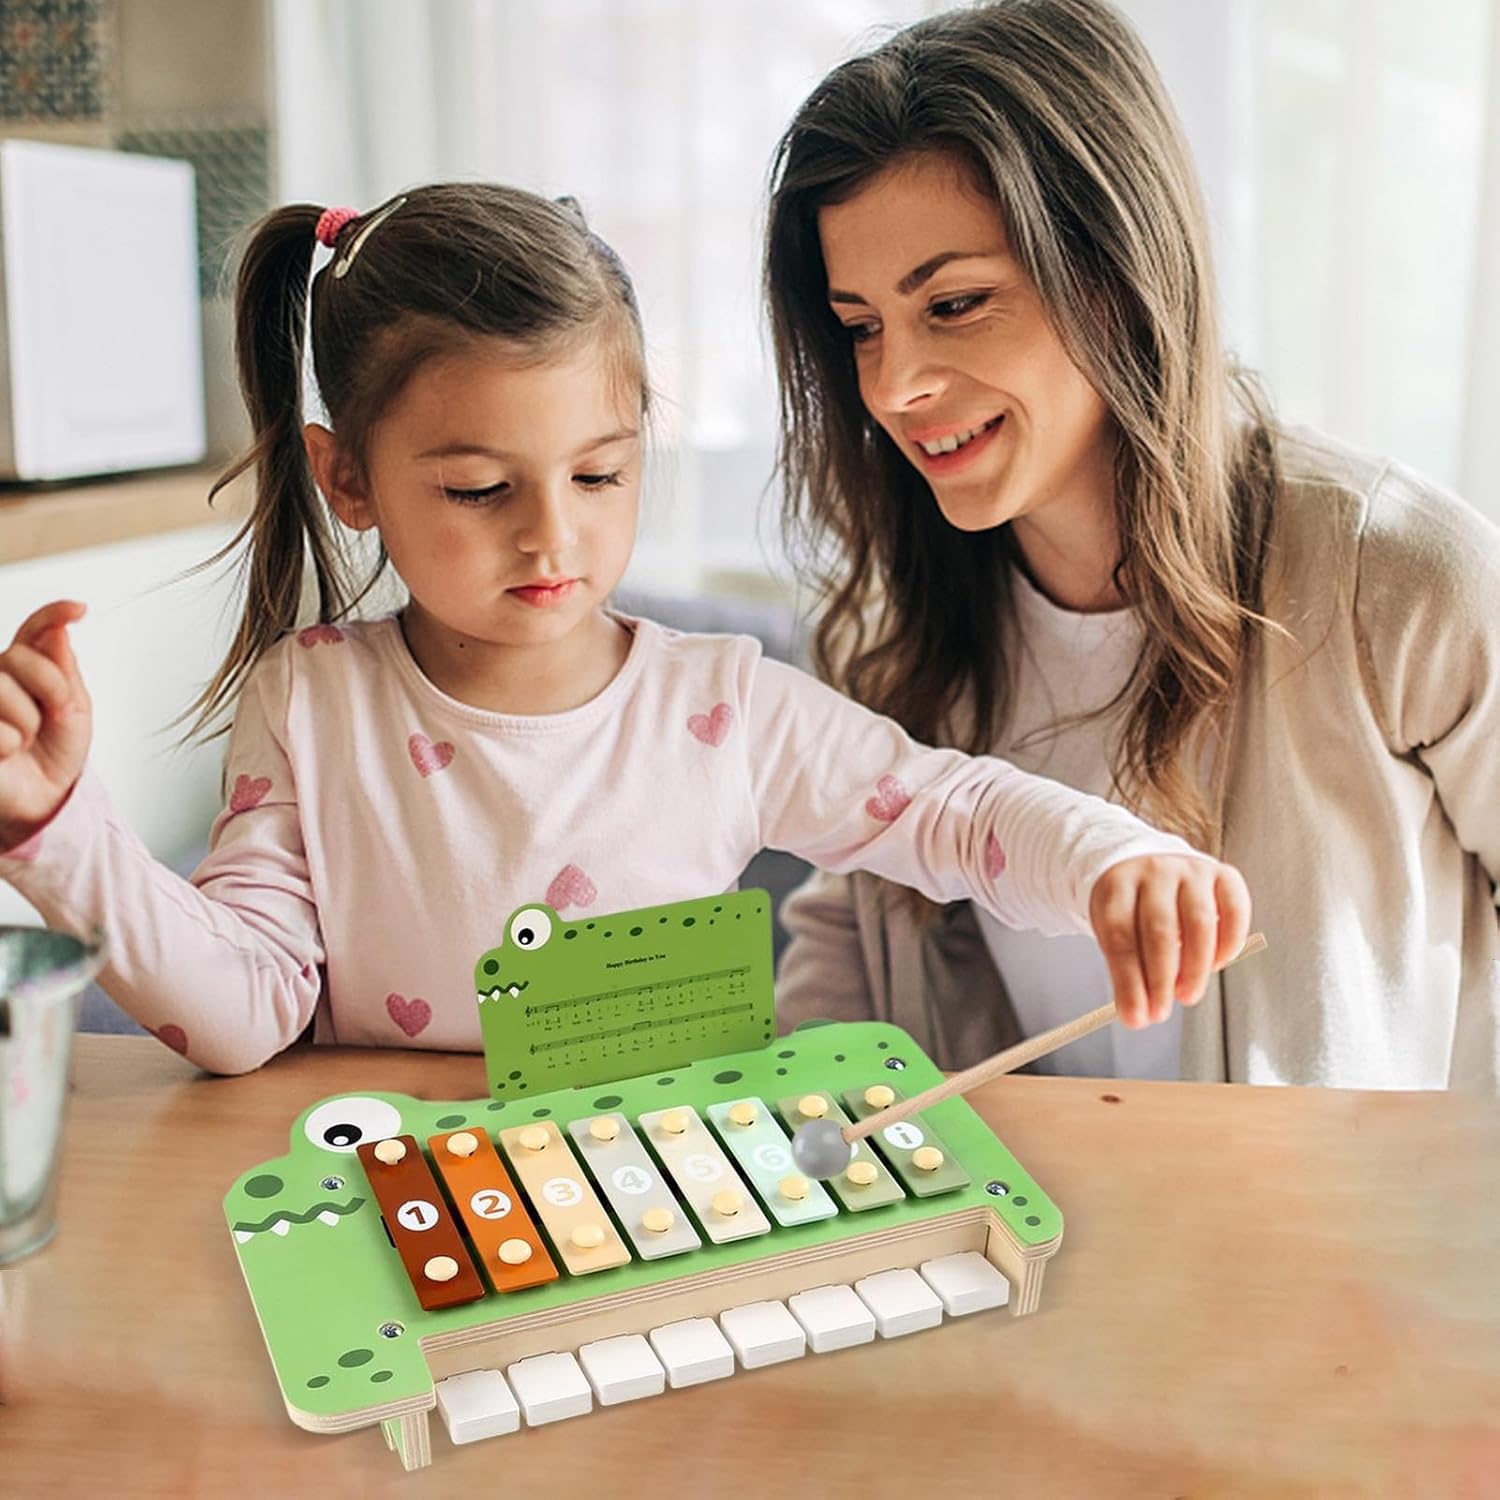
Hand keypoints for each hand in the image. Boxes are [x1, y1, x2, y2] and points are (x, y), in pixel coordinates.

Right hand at [0, 600, 92, 850]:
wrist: (42, 797)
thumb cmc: (55, 753)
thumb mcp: (74, 710)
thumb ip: (64, 670)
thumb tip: (59, 631)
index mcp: (24, 668)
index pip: (34, 630)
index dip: (53, 614)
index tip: (79, 610)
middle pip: (18, 657)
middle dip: (49, 688)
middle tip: (54, 716)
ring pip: (1, 688)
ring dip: (28, 721)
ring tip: (25, 740)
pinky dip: (9, 744)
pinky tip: (5, 754)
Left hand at [1088, 854, 1250, 1027]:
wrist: (1152, 866)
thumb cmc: (1133, 910)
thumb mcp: (1118, 932)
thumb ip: (1126, 970)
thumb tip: (1137, 1016)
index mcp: (1116, 884)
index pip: (1120, 934)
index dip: (1128, 981)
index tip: (1135, 1018)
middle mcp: (1154, 870)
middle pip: (1159, 929)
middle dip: (1160, 979)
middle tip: (1160, 1013)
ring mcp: (1190, 869)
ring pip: (1199, 922)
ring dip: (1195, 968)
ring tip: (1186, 996)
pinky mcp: (1223, 874)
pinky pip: (1234, 911)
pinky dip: (1230, 944)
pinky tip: (1216, 966)